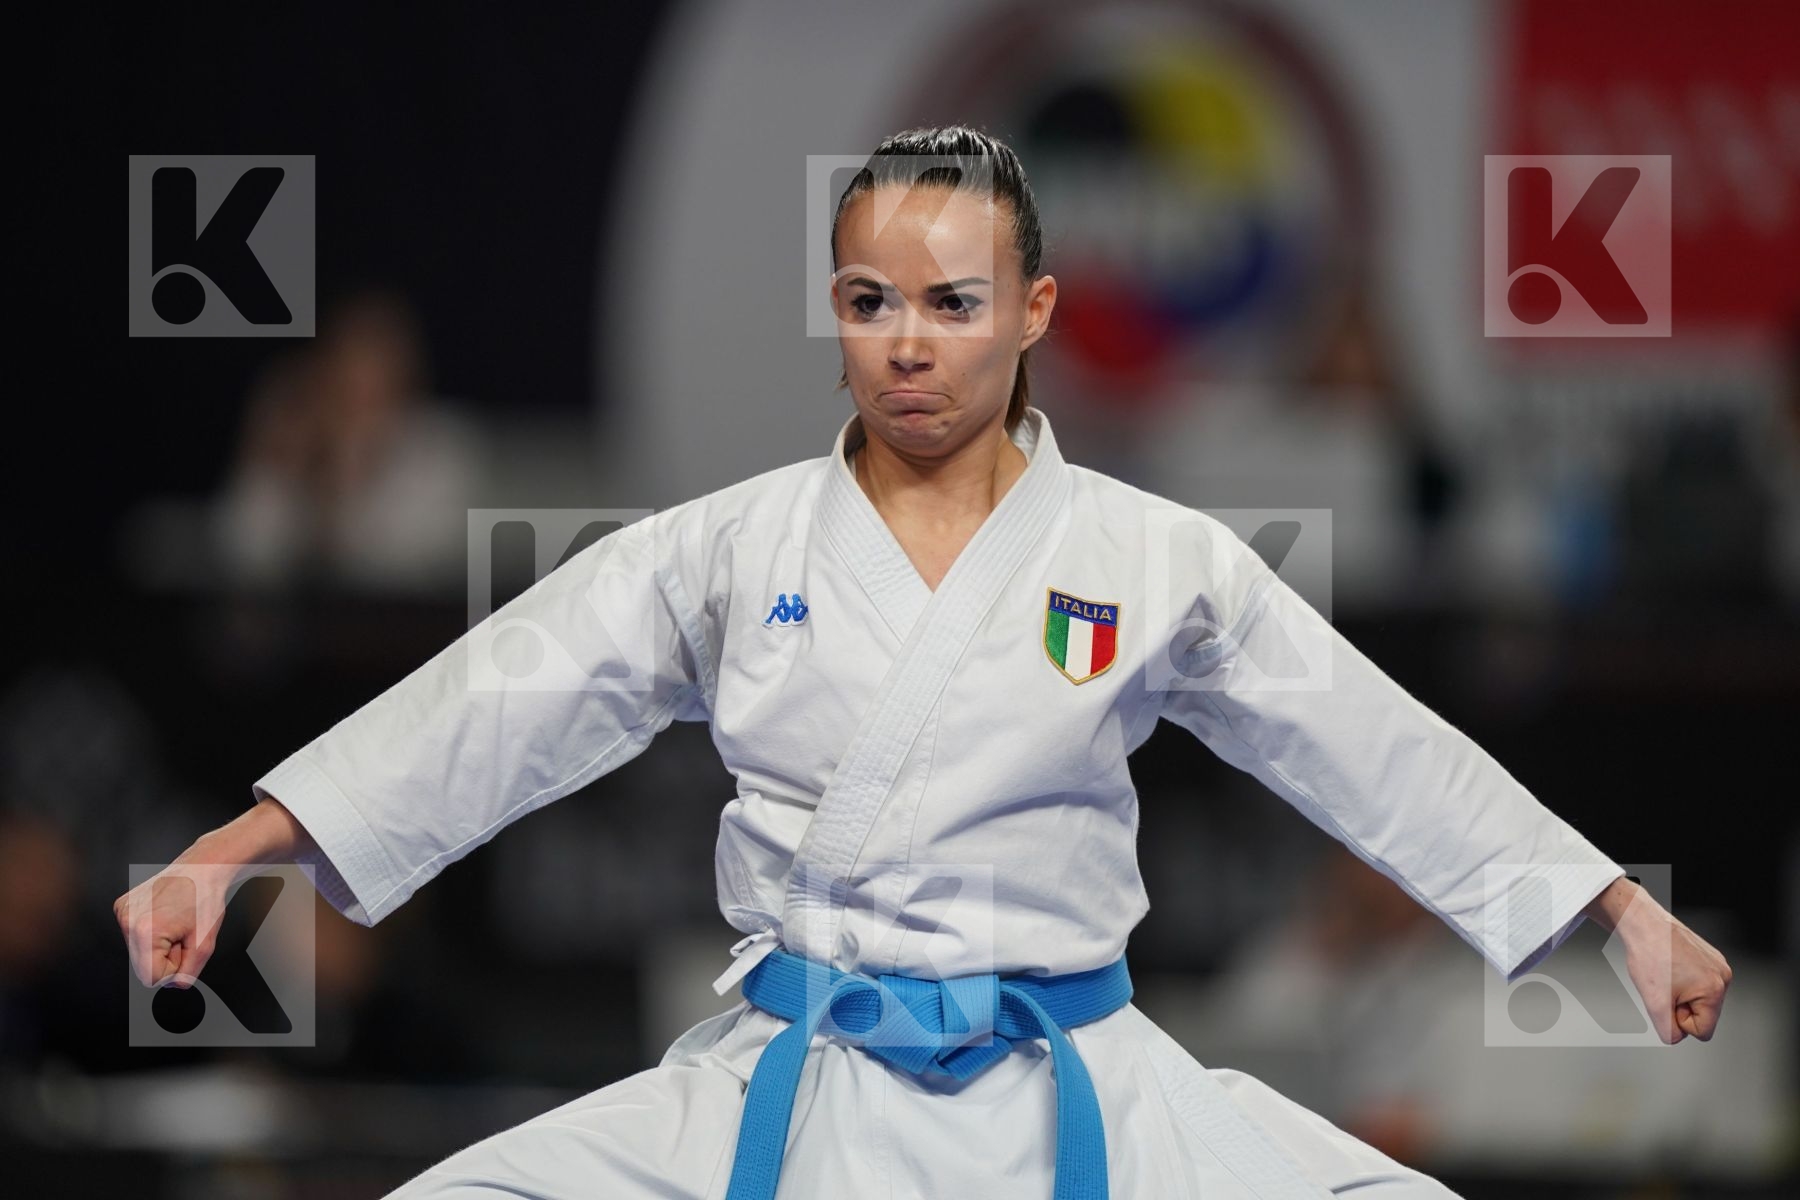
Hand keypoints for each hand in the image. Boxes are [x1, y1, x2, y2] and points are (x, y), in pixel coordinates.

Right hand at [112, 797, 315, 988]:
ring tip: (174, 924)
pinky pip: (133, 936)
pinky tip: (163, 916)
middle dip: (164, 958)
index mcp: (145, 931)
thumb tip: (173, 986)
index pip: (151, 978)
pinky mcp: (121, 906)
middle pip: (141, 966)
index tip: (185, 949)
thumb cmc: (206, 901)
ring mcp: (121, 911)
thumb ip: (188, 973)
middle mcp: (127, 920)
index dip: (173, 970)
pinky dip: (150, 933)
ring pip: (137, 952)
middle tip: (181, 935)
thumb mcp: (205, 944)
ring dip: (158, 946)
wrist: (202, 868)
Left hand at [1598, 881, 1733, 1043]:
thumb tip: (1676, 1036)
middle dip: (1681, 1006)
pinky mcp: (1708, 956)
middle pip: (1704, 1014)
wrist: (1641, 923)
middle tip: (1664, 986)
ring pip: (1699, 998)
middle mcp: (1723, 976)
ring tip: (1665, 974)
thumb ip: (1668, 1031)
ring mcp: (1717, 964)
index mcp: (1716, 989)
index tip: (1667, 1000)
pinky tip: (1668, 966)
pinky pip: (1696, 982)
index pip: (1703, 1031)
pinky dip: (1681, 980)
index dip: (1680, 1022)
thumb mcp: (1655, 1004)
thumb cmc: (1648, 957)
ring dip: (1680, 993)